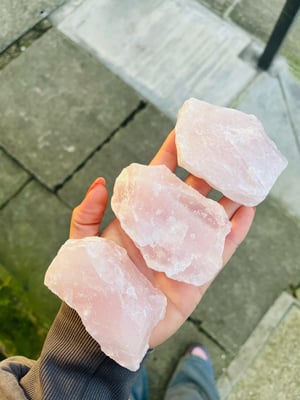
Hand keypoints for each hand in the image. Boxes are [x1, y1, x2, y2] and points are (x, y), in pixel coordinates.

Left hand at [70, 130, 255, 348]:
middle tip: (220, 151)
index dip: (171, 155)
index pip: (160, 179)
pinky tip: (248, 211)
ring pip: (212, 218)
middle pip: (192, 193)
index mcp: (142, 217)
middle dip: (207, 171)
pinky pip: (222, 249)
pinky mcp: (198, 275)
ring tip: (242, 176)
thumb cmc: (95, 281)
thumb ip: (85, 215)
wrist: (105, 323)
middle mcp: (167, 229)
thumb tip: (99, 182)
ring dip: (228, 197)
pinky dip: (236, 230)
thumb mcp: (83, 245)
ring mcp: (185, 250)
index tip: (183, 132)